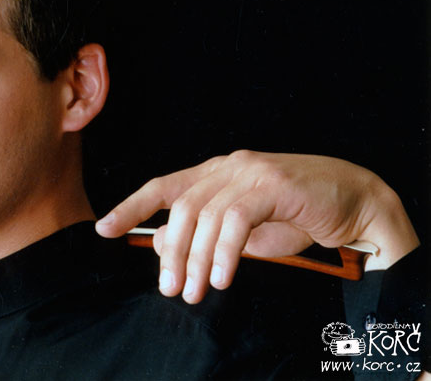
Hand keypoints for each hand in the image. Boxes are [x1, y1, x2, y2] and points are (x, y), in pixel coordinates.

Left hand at [95, 150, 418, 303]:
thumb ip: (204, 236)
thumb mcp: (241, 233)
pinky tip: (220, 278)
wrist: (354, 202)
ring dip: (196, 258)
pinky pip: (236, 218)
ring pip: (206, 214)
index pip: (163, 187)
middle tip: (169, 288)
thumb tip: (163, 245)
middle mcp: (227, 167)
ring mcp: (250, 171)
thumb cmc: (296, 216)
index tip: (105, 228)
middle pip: (181, 207)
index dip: (132, 207)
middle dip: (171, 252)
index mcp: (215, 173)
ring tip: (193, 292)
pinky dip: (224, 251)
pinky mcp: (273, 183)